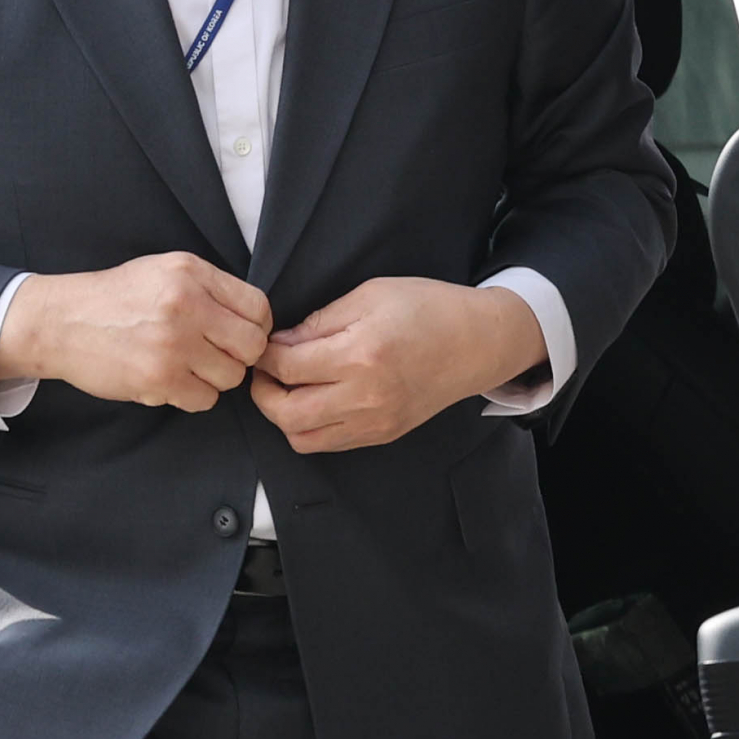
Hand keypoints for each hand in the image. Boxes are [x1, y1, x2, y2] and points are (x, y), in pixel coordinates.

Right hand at [0, 253, 272, 412]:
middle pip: (252, 346)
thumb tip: (255, 320)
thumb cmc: (116, 298)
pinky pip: (204, 399)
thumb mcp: (164, 270)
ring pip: (231, 377)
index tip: (239, 335)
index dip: (256, 327)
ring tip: (187, 366)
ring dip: (214, 378)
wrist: (62, 321)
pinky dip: (192, 395)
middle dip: (239, 356)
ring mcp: (172, 344)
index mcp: (191, 272)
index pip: (258, 307)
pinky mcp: (158, 378)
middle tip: (216, 355)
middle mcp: (186, 304)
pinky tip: (170, 380)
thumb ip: (209, 288)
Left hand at [250, 275, 547, 452]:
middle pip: (286, 413)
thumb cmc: (427, 308)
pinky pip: (330, 444)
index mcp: (359, 354)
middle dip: (263, 392)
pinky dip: (309, 427)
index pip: (287, 366)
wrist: (477, 342)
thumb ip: (320, 320)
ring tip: (284, 387)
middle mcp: (365, 396)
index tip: (262, 343)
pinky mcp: (383, 435)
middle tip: (263, 369)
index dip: (264, 355)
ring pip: (303, 438)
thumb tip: (282, 341)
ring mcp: (375, 422)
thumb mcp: (369, 294)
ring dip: (283, 415)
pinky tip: (312, 400)